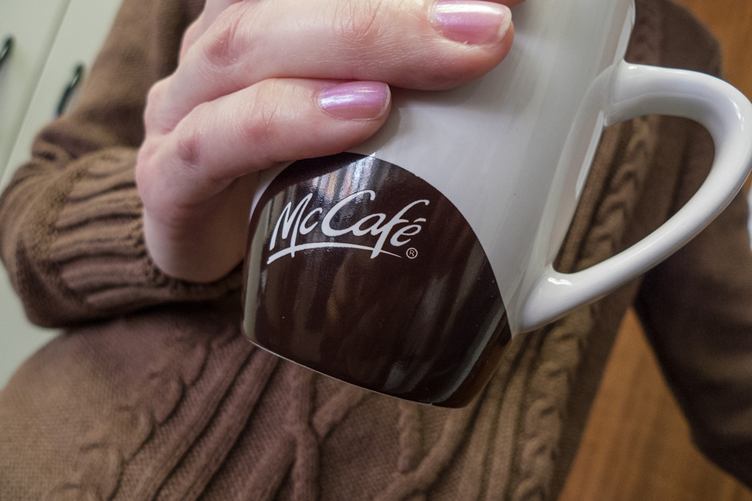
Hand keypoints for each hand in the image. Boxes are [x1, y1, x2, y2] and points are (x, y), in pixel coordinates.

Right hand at [136, 0, 520, 281]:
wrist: (205, 249)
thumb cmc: (286, 176)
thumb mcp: (349, 117)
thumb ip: (408, 86)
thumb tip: (522, 67)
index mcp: (259, 18)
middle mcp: (215, 48)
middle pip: (288, 1)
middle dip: (395, 7)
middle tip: (493, 25)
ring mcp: (183, 109)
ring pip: (252, 51)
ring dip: (359, 41)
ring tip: (454, 56)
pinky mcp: (167, 178)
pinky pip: (215, 141)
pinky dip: (289, 118)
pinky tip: (360, 116)